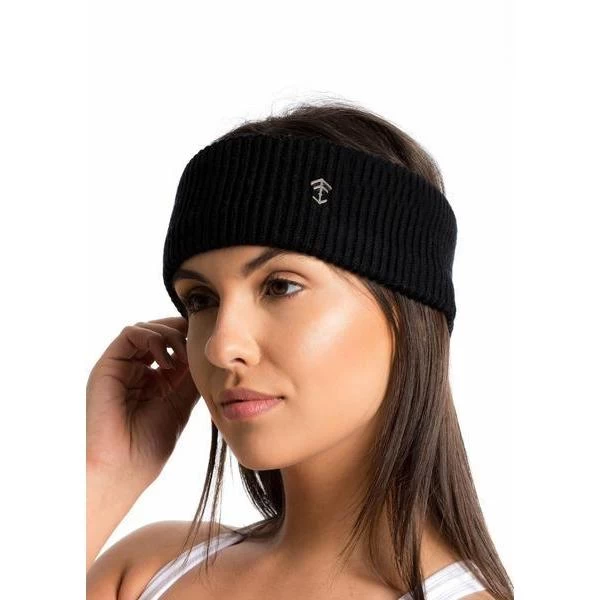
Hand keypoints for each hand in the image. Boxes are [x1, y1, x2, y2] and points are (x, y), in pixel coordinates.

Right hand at [86, 316, 198, 485]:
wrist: (120, 470)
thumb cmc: (148, 448)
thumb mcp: (181, 405)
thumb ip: (191, 377)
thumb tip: (207, 353)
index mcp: (154, 381)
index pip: (175, 348)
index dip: (191, 342)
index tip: (209, 349)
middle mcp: (136, 371)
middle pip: (160, 334)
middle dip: (182, 333)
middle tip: (197, 346)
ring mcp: (122, 367)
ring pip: (146, 329)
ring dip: (170, 334)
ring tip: (183, 357)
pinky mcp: (108, 365)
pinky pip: (130, 333)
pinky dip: (153, 337)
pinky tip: (167, 360)